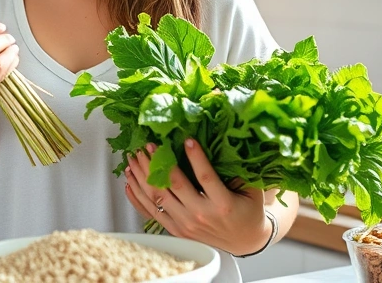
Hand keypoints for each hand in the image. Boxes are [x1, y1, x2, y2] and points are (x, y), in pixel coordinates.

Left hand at [124, 138, 271, 255]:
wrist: (244, 241)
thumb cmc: (248, 211)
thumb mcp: (251, 191)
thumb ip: (241, 171)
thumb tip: (227, 142)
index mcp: (222, 203)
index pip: (205, 177)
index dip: (196, 158)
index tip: (187, 140)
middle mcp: (201, 215)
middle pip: (174, 185)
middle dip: (159, 162)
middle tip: (149, 144)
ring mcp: (186, 224)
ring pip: (158, 197)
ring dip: (143, 175)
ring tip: (134, 157)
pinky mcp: (176, 230)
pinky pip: (151, 212)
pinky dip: (137, 196)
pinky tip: (129, 180)